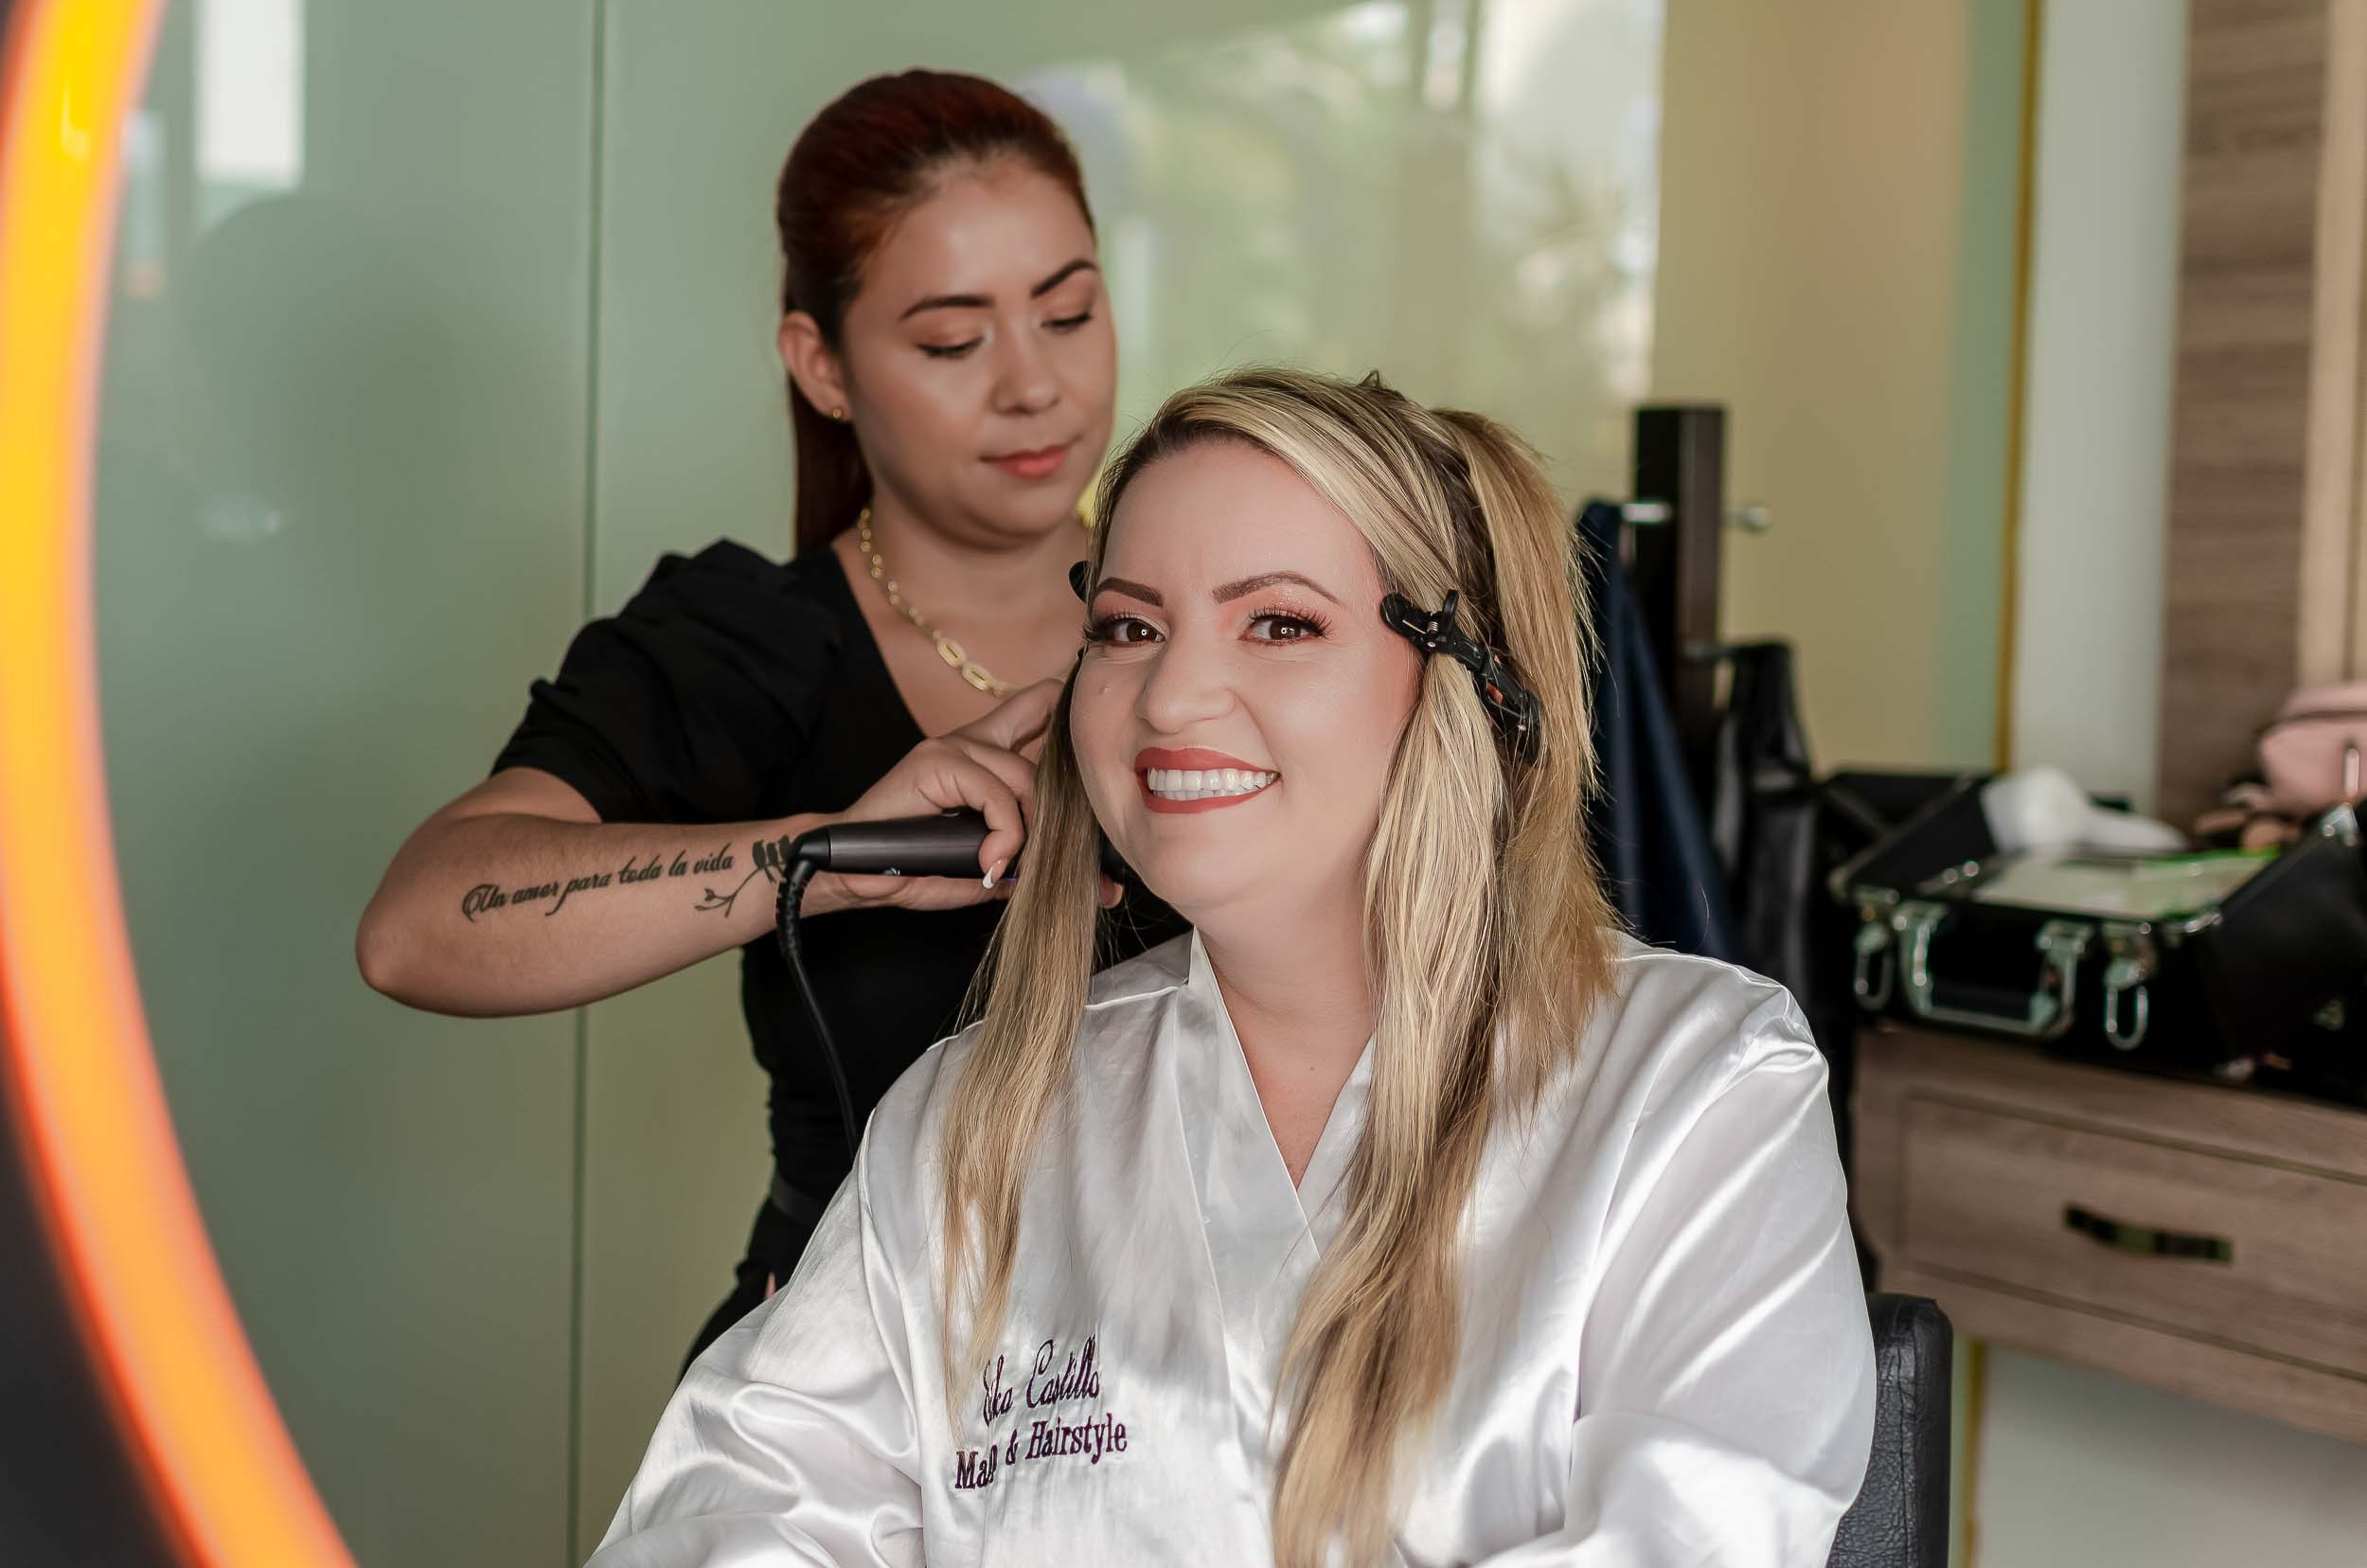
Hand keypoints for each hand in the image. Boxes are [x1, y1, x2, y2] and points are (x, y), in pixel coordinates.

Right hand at [804, 680, 1121, 915]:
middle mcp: (970, 741)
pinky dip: (1004, 834)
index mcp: (984, 755)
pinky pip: (996, 794)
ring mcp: (952, 746)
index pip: (1036, 710)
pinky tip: (991, 862)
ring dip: (1029, 833)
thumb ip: (1018, 854)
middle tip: (1083, 868)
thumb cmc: (907, 867)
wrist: (848, 872)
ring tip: (1008, 868)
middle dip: (1069, 813)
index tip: (1094, 731)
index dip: (1067, 710)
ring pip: (1025, 779)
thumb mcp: (980, 863)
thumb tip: (1067, 869)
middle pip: (1047, 756)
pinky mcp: (937, 760)